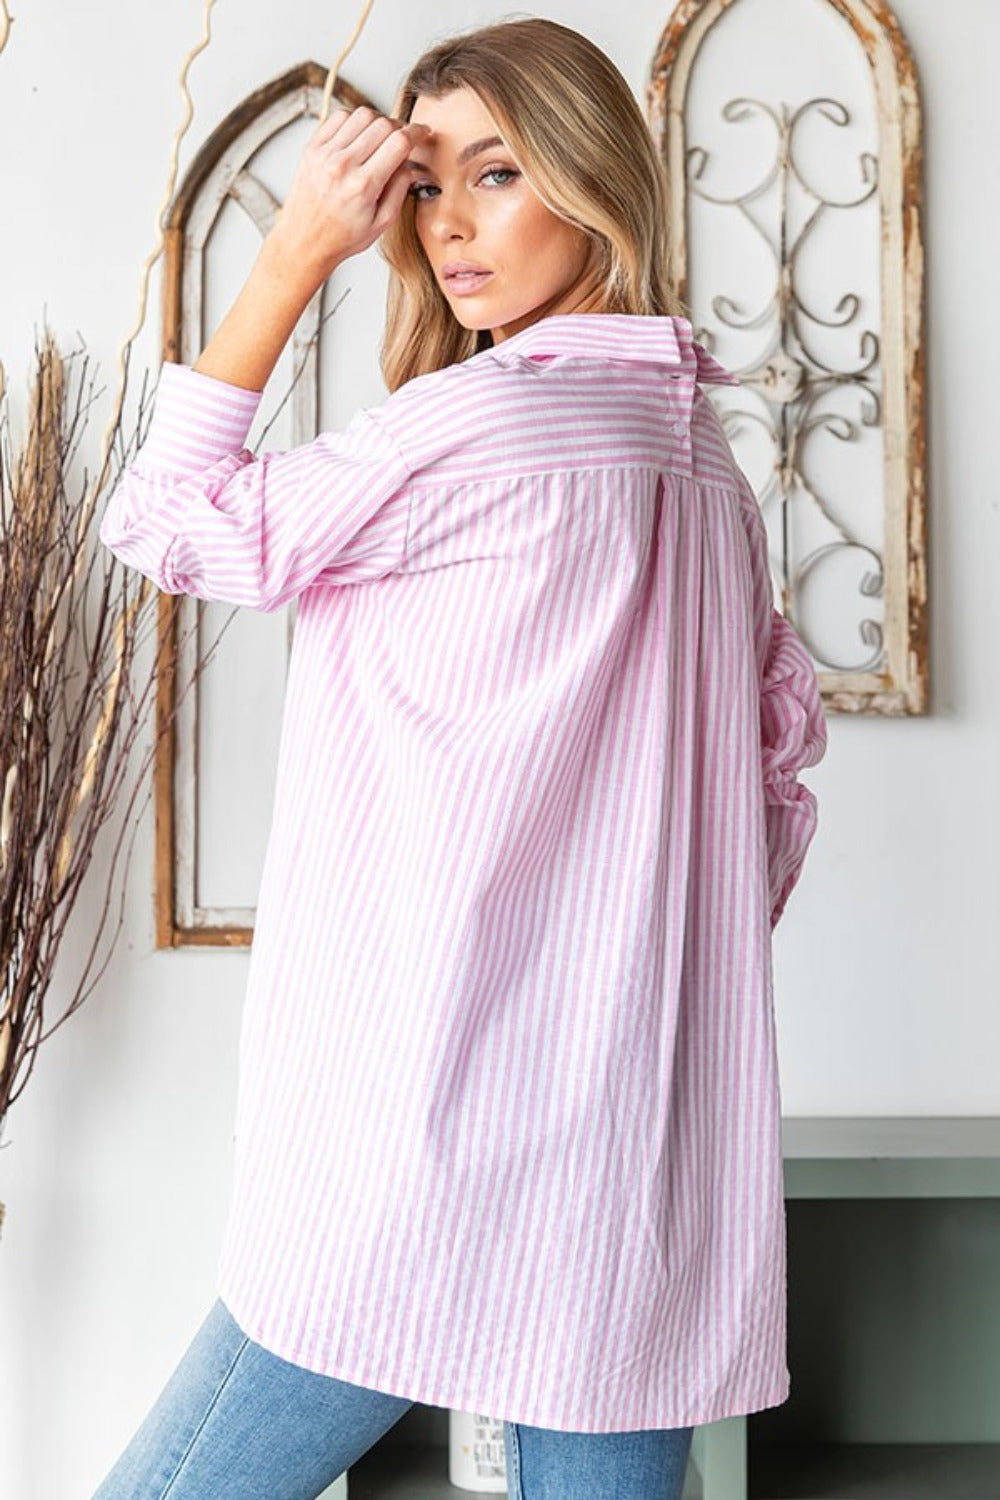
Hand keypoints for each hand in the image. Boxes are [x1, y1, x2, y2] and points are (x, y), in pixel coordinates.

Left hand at [267, 105, 430, 289]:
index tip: (421, 133)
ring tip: (379, 139)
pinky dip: (354, 121)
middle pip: (383, 124)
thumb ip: (400, 189)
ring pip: (362, 115)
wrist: (303, 241)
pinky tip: (359, 136)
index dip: (416, 133)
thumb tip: (410, 163)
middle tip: (401, 139)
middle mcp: (343, 165)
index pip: (399, 142)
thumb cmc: (341, 237)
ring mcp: (325, 154)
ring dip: (377, 122)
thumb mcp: (381, 223)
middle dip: (399, 127)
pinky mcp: (313, 148)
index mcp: (363, 186)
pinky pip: (339, 117)